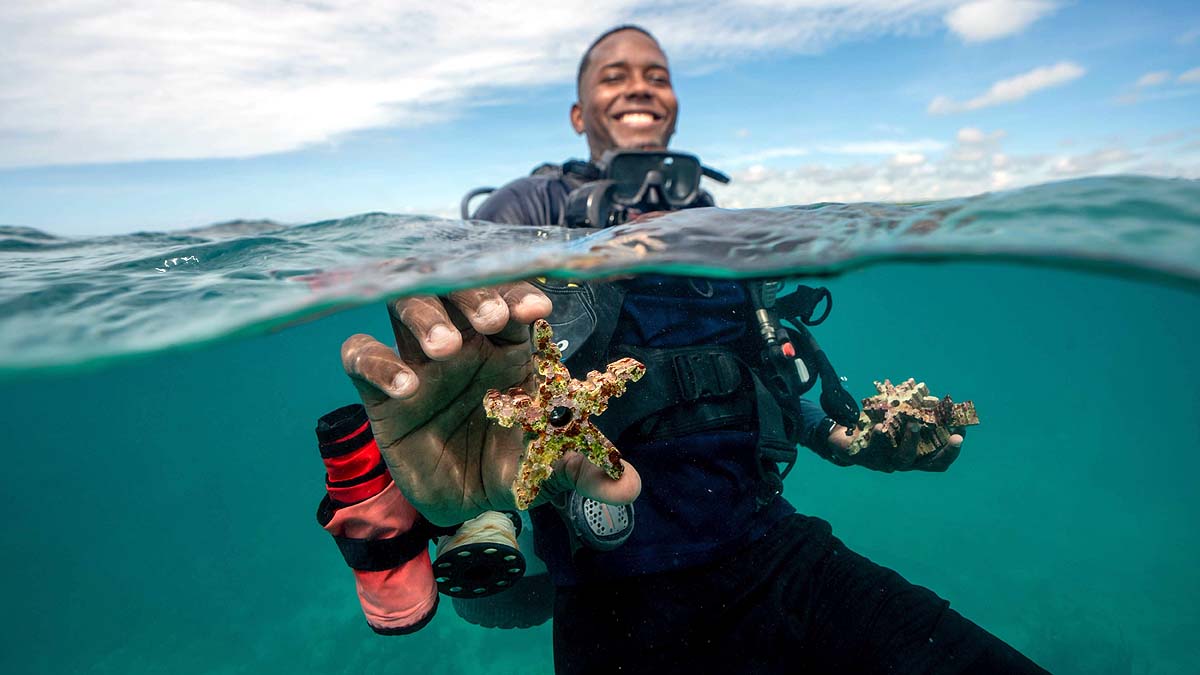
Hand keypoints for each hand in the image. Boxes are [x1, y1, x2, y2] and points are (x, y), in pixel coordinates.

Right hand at [340, 282, 641, 525]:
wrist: (460, 502)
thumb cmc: (510, 465)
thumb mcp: (545, 471)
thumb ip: (582, 471)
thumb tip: (630, 487)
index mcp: (509, 347)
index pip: (513, 303)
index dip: (521, 297)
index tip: (538, 310)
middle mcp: (465, 341)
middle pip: (459, 289)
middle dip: (475, 296)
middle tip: (490, 319)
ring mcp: (419, 359)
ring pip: (408, 306)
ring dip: (425, 318)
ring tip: (445, 349)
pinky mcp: (381, 390)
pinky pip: (362, 355)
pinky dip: (377, 362)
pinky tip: (404, 386)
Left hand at [826, 422, 963, 472]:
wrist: (841, 435)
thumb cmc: (876, 425)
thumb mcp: (897, 417)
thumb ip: (914, 411)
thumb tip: (934, 398)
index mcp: (913, 455)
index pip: (939, 460)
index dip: (952, 449)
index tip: (963, 432)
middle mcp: (902, 462)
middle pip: (928, 463)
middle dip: (945, 450)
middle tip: (956, 437)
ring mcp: (884, 462)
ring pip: (902, 458)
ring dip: (911, 441)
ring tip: (915, 425)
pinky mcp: (864, 457)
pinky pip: (874, 449)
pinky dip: (879, 437)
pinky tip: (881, 426)